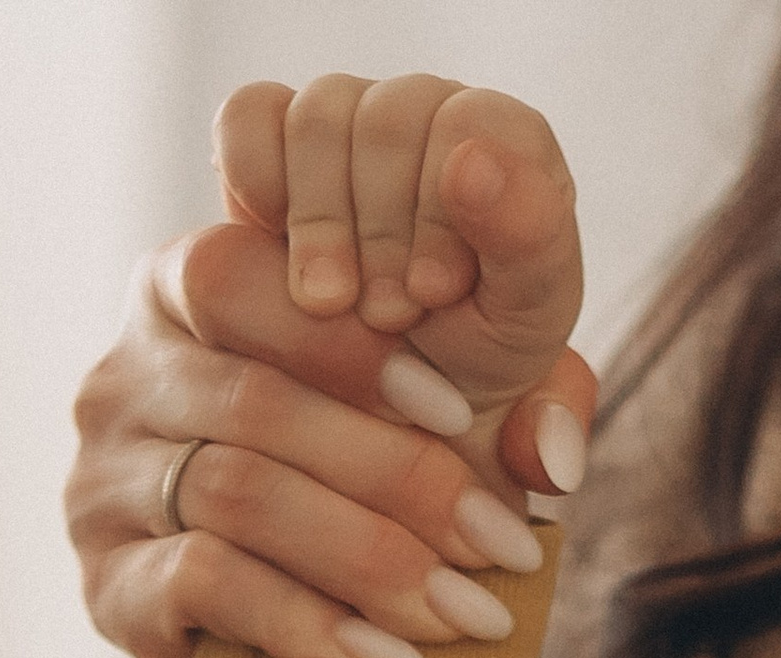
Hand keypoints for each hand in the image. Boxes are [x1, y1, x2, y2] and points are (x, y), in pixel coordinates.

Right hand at [68, 77, 597, 657]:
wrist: (281, 649)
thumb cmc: (365, 497)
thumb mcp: (438, 421)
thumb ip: (509, 400)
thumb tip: (555, 452)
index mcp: (186, 293)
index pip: (246, 283)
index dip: (357, 348)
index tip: (463, 418)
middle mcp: (123, 376)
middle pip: (259, 406)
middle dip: (401, 482)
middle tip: (504, 551)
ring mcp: (101, 483)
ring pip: (239, 495)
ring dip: (370, 560)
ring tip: (466, 617)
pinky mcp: (105, 587)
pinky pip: (205, 588)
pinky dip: (308, 624)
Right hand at [213, 76, 585, 480]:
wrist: (394, 419)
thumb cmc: (473, 380)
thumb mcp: (524, 344)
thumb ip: (532, 252)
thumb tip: (474, 163)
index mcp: (506, 144)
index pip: (469, 121)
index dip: (442, 209)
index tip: (436, 295)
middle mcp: (425, 115)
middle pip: (384, 117)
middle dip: (382, 233)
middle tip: (391, 318)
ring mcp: (346, 122)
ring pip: (315, 117)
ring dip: (322, 225)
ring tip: (337, 306)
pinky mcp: (271, 144)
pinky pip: (249, 120)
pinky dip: (258, 184)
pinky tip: (287, 260)